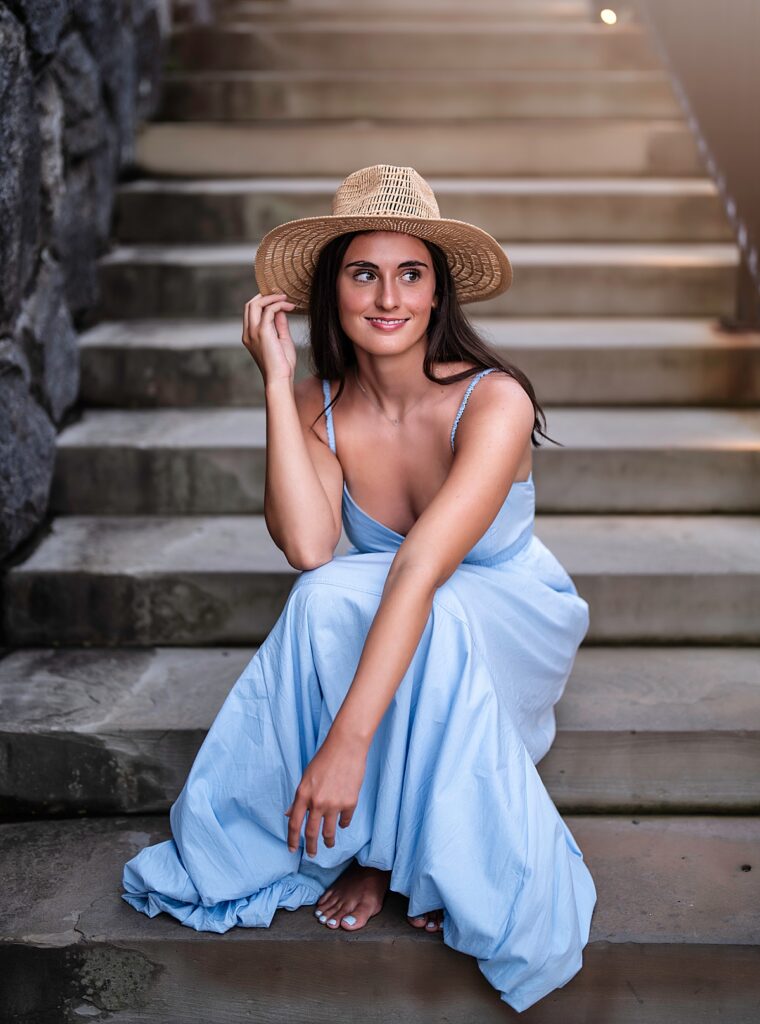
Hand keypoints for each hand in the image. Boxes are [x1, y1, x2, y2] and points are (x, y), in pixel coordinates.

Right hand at [242, 292, 297, 383]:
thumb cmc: (282, 365)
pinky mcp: (262, 332)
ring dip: (272, 298)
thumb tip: (280, 310)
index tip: (278, 300)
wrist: (280, 378)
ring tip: (286, 298)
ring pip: (256, 304)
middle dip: (265, 296)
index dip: (263, 302)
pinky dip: (279, 305)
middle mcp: (248, 333)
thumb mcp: (281, 340)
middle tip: (281, 295)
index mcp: (250, 335)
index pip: (251, 312)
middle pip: (250, 304)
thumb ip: (279, 325)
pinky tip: (290, 306)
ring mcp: (253, 332)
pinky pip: (269, 310)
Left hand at [285, 730, 368, 856]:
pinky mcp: (349, 803)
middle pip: (312, 833)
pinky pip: (345, 821)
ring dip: (329, 841)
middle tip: (312, 855)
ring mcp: (334, 804)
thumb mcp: (306, 778)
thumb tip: (288, 814)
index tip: (293, 849)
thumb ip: (299, 798)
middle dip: (311, 848)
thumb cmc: (324, 759)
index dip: (292, 839)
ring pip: (329, 832)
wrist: (346, 747)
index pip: (294, 824)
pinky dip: (343, 824)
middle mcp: (317, 802)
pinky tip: (342, 823)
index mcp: (302, 794)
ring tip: (329, 844)